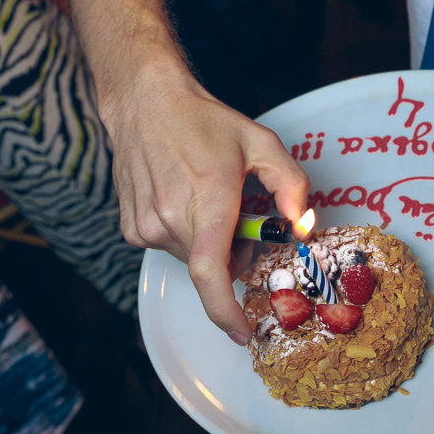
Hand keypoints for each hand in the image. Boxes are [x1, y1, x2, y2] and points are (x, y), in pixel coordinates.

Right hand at [105, 61, 310, 339]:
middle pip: (212, 267)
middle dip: (234, 255)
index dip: (226, 312)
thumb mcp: (260, 142)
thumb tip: (302, 226)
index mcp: (207, 200)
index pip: (210, 273)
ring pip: (189, 259)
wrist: (144, 102)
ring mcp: (146, 226)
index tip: (243, 331)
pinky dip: (183, 235)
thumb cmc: (204, 120)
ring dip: (207, 243)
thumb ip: (291, 185)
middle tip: (241, 218)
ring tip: (206, 199)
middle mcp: (171, 218)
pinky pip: (167, 249)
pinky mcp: (131, 229)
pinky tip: (181, 198)